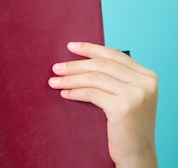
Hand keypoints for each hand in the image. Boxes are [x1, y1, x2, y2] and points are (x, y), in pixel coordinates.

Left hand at [48, 42, 157, 167]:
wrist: (138, 154)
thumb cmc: (128, 125)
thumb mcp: (129, 96)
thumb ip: (116, 78)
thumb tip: (84, 59)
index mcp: (148, 76)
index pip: (114, 55)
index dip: (90, 48)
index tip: (70, 46)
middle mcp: (145, 83)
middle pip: (102, 65)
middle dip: (75, 65)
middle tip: (56, 67)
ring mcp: (136, 95)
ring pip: (94, 78)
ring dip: (70, 79)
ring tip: (54, 81)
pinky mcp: (123, 107)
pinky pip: (91, 93)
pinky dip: (75, 92)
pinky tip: (64, 94)